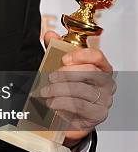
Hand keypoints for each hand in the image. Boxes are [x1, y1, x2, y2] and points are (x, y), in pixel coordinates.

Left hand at [40, 31, 115, 146]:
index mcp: (101, 68)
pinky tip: (52, 103)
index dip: (80, 55)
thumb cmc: (70, 90)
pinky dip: (62, 103)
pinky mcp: (98, 114)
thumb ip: (56, 50)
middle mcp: (106, 83)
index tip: (64, 59)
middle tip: (50, 77)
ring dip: (59, 90)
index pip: (97, 56)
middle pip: (90, 72)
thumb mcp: (62, 68)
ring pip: (82, 90)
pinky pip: (80, 106)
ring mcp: (104, 99)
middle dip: (66, 74)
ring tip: (46, 92)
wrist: (71, 116)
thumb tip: (50, 34)